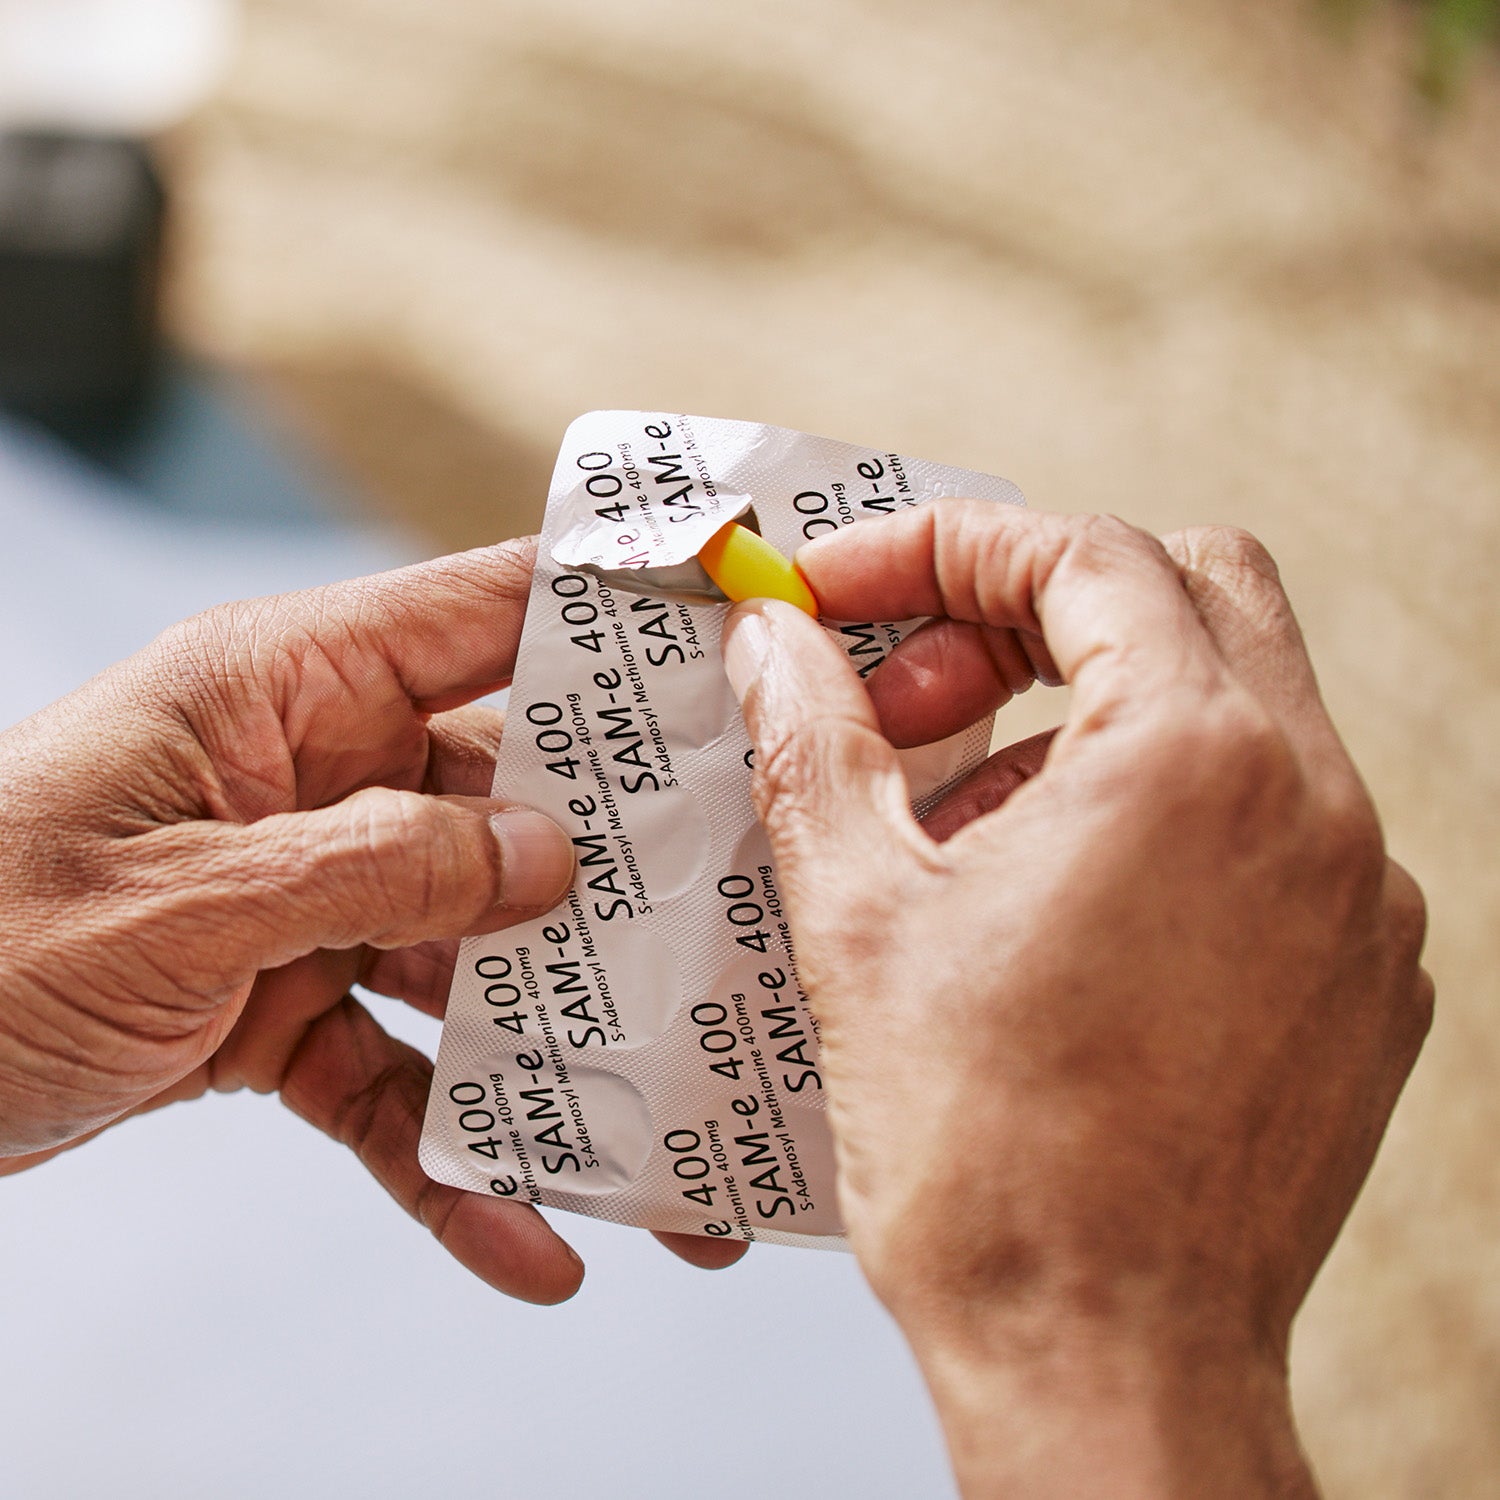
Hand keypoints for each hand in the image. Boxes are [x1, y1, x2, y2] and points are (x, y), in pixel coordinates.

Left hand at [0, 539, 742, 1300]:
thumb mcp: (180, 901)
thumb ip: (375, 866)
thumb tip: (548, 857)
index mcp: (285, 692)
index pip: (480, 614)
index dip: (606, 613)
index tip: (732, 630)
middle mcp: (316, 782)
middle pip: (508, 811)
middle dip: (620, 890)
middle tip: (741, 935)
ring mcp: (306, 898)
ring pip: (470, 963)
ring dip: (559, 1057)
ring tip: (668, 1151)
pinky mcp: (280, 1008)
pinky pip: (394, 1078)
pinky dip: (453, 1160)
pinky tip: (530, 1245)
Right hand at [721, 506, 1431, 1497]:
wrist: (1106, 1364)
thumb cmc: (986, 1162)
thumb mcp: (858, 916)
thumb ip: (813, 741)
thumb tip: (773, 645)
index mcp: (1194, 760)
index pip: (1083, 555)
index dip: (948, 549)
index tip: (853, 592)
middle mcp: (1313, 804)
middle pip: (1188, 591)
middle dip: (1032, 610)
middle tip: (914, 691)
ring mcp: (1359, 892)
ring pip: (1233, 705)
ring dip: (1088, 718)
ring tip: (959, 823)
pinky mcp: (1365, 972)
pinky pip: (1267, 821)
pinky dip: (1158, 809)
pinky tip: (1051, 903)